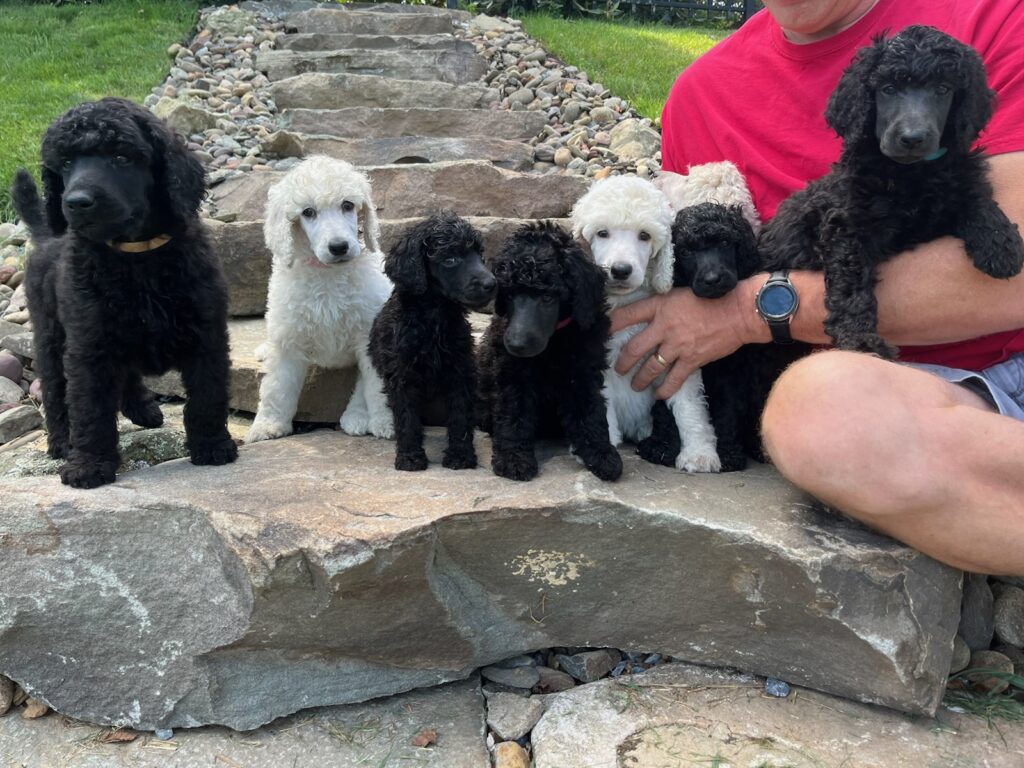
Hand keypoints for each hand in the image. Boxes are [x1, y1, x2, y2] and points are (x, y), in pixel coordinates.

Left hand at [610, 283, 761, 398]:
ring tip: (635, 385)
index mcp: (660, 307)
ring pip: (651, 368)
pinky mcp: (692, 360)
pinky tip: (659, 395)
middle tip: (617, 369)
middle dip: (622, 362)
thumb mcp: (680, 294)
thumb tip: (648, 317)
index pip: (627, 315)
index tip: (602, 332)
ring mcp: (677, 346)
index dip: (612, 324)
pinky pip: (674, 379)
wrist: (738, 312)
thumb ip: (662, 306)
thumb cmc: (712, 299)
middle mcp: (664, 327)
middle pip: (634, 348)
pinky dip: (665, 389)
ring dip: (640, 379)